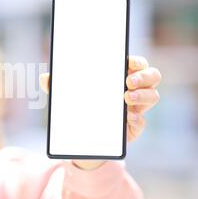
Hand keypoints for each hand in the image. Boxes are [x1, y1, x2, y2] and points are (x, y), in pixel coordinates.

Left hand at [39, 55, 160, 169]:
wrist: (83, 137)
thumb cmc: (80, 107)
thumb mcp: (67, 96)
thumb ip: (57, 86)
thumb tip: (44, 77)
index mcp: (121, 76)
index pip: (137, 63)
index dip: (137, 61)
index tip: (127, 62)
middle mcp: (134, 90)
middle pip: (153, 77)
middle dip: (144, 77)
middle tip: (128, 82)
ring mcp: (137, 108)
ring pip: (153, 96)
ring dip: (142, 96)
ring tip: (126, 99)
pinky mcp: (134, 127)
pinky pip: (142, 122)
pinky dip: (136, 118)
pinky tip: (126, 118)